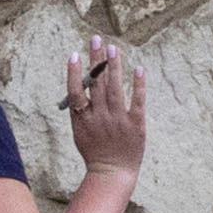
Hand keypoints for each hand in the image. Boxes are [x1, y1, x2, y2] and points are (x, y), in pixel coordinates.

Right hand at [64, 46, 147, 176]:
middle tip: (96, 39)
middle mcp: (99, 118)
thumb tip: (79, 85)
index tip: (74, 54)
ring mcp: (118, 121)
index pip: (76, 92)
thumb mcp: (80, 132)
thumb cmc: (94, 151)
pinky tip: (138, 69)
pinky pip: (137, 102)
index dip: (74, 73)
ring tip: (112, 48)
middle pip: (96, 84)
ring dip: (113, 66)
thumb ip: (80, 111)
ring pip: (115, 89)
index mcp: (83, 120)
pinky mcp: (136, 126)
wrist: (112, 174)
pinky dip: (138, 85)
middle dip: (95, 60)